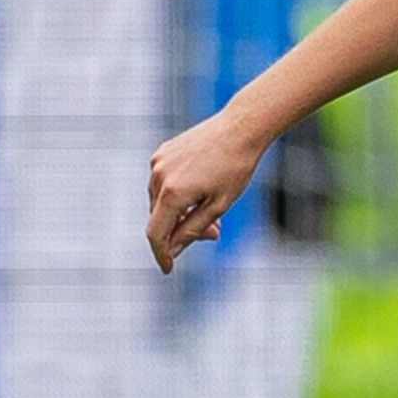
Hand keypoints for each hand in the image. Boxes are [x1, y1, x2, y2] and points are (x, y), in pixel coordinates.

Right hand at [145, 112, 266, 273]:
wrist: (242, 127)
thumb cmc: (236, 167)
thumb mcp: (219, 205)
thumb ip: (192, 230)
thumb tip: (172, 250)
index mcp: (172, 193)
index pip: (156, 234)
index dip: (161, 254)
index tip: (168, 269)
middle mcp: (159, 177)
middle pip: (160, 218)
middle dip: (181, 231)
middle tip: (214, 233)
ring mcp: (158, 162)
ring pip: (161, 200)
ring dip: (180, 212)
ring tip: (212, 210)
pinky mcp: (162, 152)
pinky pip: (163, 182)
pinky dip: (177, 193)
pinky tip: (201, 189)